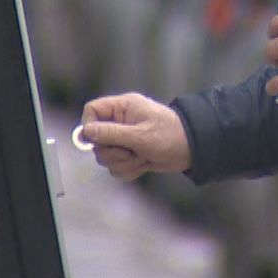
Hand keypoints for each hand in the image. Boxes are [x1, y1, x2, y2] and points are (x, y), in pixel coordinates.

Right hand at [76, 93, 191, 180]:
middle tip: (130, 151)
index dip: (89, 127)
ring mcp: (124, 139)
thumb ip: (111, 133)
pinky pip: (116, 167)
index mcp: (123, 108)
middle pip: (96, 140)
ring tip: (142, 158)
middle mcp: (120, 122)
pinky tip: (144, 164)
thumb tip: (85, 132)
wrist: (191, 151)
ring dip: (123, 163)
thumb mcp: (140, 135)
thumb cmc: (170, 136)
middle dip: (112, 152)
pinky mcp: (129, 154)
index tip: (97, 141)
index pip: (92, 111)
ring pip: (105, 157)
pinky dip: (129, 170)